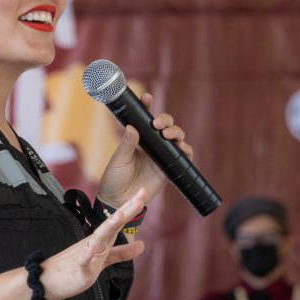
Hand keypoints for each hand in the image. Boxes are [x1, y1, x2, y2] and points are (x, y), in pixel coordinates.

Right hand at [39, 190, 148, 299]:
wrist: (47, 279)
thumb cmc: (74, 267)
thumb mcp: (103, 259)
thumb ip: (121, 252)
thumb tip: (142, 245)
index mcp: (102, 240)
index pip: (119, 221)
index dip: (131, 207)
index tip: (143, 191)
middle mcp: (95, 243)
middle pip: (112, 224)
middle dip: (127, 210)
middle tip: (141, 195)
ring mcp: (86, 254)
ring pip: (99, 238)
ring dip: (109, 226)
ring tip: (120, 215)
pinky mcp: (78, 268)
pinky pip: (83, 260)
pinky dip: (88, 255)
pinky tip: (92, 250)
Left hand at [96, 93, 192, 207]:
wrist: (119, 201)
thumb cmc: (114, 179)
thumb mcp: (119, 160)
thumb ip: (127, 144)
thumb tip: (132, 127)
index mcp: (138, 140)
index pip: (144, 120)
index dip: (147, 107)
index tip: (147, 97)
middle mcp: (151, 145)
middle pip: (165, 126)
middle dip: (166, 121)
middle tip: (158, 125)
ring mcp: (161, 157)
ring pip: (176, 139)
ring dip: (176, 133)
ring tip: (168, 135)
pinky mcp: (168, 169)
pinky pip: (182, 158)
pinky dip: (185, 150)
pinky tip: (181, 147)